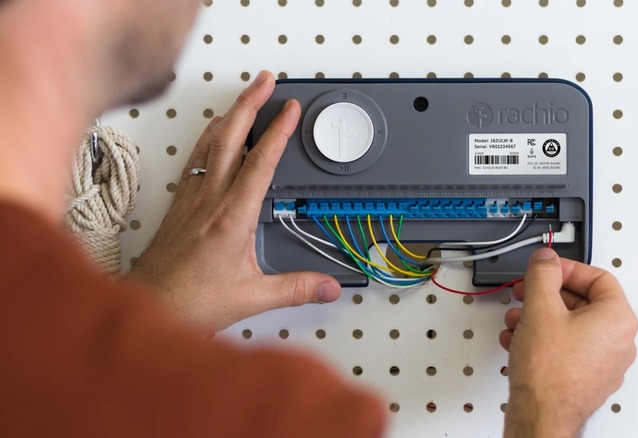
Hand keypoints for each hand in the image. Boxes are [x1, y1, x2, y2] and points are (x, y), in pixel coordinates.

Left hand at [126, 71, 340, 333]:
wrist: (146, 304)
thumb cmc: (189, 300)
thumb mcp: (251, 297)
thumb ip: (294, 289)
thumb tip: (328, 286)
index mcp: (231, 216)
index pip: (260, 161)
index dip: (278, 130)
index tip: (290, 108)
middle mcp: (209, 199)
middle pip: (231, 137)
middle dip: (250, 103)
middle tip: (265, 81)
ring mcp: (191, 198)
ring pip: (210, 142)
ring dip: (229, 114)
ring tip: (243, 98)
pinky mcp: (179, 204)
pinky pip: (196, 158)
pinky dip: (209, 137)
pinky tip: (212, 135)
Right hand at [500, 248, 637, 437]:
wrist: (540, 416)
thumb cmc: (550, 373)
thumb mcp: (540, 308)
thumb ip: (543, 274)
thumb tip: (547, 259)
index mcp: (617, 318)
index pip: (597, 277)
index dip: (566, 268)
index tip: (545, 269)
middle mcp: (618, 341)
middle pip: (581, 301)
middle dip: (545, 296)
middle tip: (526, 293)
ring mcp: (604, 362)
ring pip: (569, 325)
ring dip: (538, 318)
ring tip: (517, 321)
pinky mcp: (586, 377)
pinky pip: (566, 347)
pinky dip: (542, 339)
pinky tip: (518, 341)